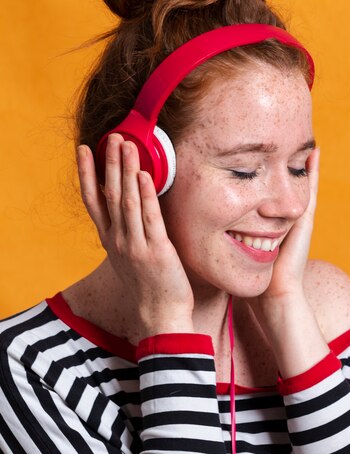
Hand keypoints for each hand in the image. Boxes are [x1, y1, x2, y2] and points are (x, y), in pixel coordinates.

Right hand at [77, 133, 193, 336]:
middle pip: (110, 194)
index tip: (85, 150)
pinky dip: (145, 194)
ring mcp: (135, 245)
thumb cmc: (147, 284)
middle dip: (109, 163)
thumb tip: (127, 205)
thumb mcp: (126, 255)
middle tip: (112, 138)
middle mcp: (118, 239)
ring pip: (127, 201)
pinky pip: (149, 217)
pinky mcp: (156, 250)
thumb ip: (123, 230)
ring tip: (127, 146)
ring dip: (126, 171)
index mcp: (109, 239)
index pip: (93, 200)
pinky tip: (144, 174)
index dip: (88, 173)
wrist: (159, 315)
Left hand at [247, 149, 327, 373]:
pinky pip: (310, 190)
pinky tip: (314, 153)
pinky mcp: (305, 221)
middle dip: (282, 163)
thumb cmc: (255, 281)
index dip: (261, 175)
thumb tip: (197, 232)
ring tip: (302, 138)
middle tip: (281, 138)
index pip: (266, 195)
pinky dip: (313, 172)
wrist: (276, 298)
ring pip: (299, 184)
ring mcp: (297, 219)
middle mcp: (285, 219)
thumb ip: (226, 243)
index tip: (255, 154)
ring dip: (299, 162)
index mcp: (269, 226)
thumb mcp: (237, 254)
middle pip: (283, 185)